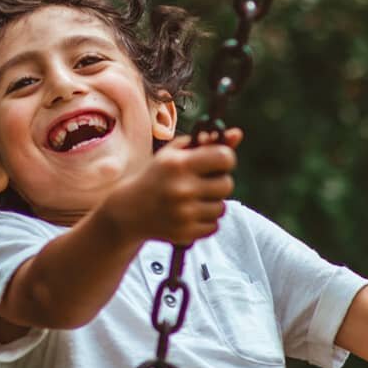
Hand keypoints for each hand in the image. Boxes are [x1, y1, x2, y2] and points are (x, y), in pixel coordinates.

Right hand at [105, 127, 243, 245]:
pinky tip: (190, 214)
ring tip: (193, 200)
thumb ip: (205, 143)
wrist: (130, 210)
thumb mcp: (174, 155)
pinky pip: (214, 226)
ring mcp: (184, 214)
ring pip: (221, 207)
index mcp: (179, 165)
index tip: (218, 162)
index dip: (225, 158)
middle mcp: (182, 189)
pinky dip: (206, 221)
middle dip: (219, 182)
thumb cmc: (157, 176)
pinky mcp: (186, 233)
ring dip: (212, 203)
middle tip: (203, 183)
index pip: (224, 157)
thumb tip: (237, 134)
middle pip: (227, 184)